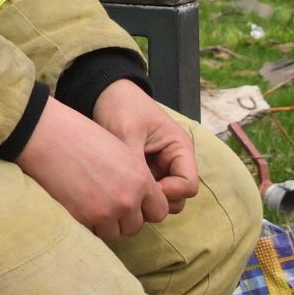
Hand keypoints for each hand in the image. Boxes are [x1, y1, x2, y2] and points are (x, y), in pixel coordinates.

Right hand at [16, 96, 167, 240]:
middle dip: (124, 219)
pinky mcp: (85, 218)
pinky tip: (78, 205)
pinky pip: (94, 233)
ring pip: (116, 233)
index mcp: (141, 178)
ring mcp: (107, 211)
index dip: (146, 209)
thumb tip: (135, 198)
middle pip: (137, 226)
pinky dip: (89, 224)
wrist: (48, 136)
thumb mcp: (118, 150)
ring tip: (91, 204)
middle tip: (106, 203)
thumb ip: (133, 176)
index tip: (132, 203)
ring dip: (106, 224)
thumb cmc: (79, 136)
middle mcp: (129, 198)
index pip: (159, 211)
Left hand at [91, 80, 197, 213]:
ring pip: (162, 198)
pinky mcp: (145, 171)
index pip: (189, 186)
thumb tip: (137, 194)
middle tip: (131, 195)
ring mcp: (160, 167)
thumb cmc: (121, 106)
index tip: (144, 190)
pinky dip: (136, 194)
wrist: (105, 93)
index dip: (169, 193)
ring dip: (146, 200)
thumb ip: (135, 163)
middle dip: (158, 201)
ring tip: (123, 190)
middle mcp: (174, 161)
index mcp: (180, 148)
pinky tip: (118, 188)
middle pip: (177, 197)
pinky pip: (146, 192)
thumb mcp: (127, 133)